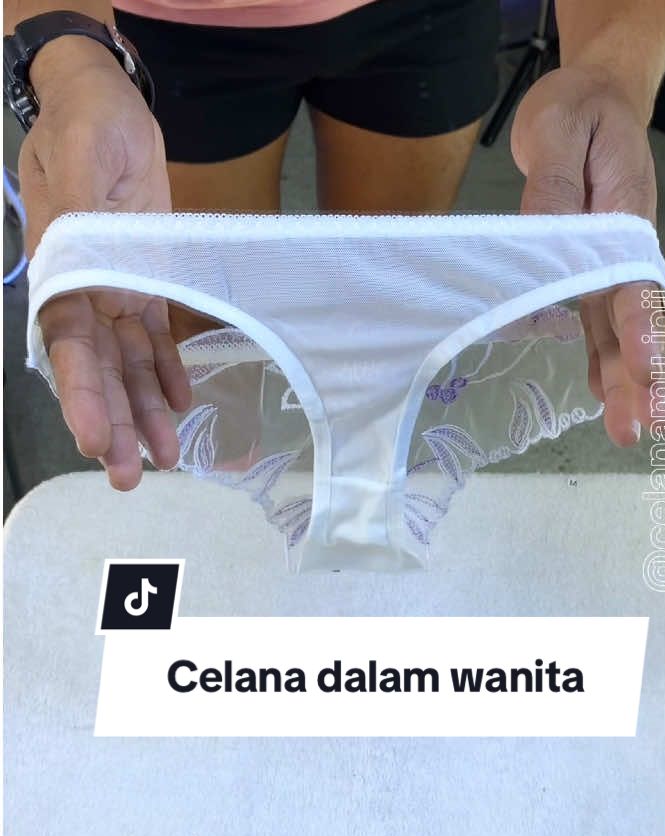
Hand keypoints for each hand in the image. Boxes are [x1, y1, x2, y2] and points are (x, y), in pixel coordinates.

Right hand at [20, 36, 190, 488]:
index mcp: (60, 271)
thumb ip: (78, 216)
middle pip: (98, 370)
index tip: (96, 442)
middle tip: (130, 479)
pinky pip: (155, 340)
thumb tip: (93, 285)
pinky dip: (167, 373)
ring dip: (144, 413)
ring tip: (166, 459)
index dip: (82, 396)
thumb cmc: (86, 123)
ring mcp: (114, 291)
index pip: (68, 346)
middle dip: (114, 425)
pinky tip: (181, 406)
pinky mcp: (146, 284)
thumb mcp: (79, 157)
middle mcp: (84, 292)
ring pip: (128, 365)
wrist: (107, 103)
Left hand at [511, 64, 660, 446]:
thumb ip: (553, 188)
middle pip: (635, 321)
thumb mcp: (559, 133)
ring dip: (626, 382)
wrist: (589, 101)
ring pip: (619, 332)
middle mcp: (623, 249)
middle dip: (642, 377)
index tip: (645, 364)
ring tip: (631, 429)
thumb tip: (545, 240)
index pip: (635, 280)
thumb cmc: (575, 112)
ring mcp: (609, 265)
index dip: (640, 326)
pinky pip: (598, 323)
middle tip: (646, 425)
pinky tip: (599, 394)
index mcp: (623, 216)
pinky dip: (601, 359)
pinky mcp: (591, 272)